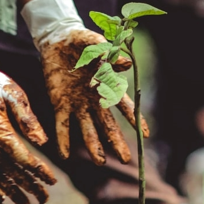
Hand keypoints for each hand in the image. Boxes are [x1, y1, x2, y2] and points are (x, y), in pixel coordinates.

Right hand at [0, 31, 55, 203]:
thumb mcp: (15, 96)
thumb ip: (28, 120)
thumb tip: (42, 143)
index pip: (22, 157)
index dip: (38, 171)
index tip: (52, 180)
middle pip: (10, 171)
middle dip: (28, 186)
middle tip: (44, 199)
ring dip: (11, 191)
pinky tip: (1, 196)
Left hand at [22, 0, 146, 164]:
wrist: (58, 40)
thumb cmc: (82, 41)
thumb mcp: (95, 44)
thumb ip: (108, 54)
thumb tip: (126, 64)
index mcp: (107, 85)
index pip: (124, 106)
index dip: (134, 120)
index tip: (145, 135)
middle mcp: (94, 99)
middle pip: (108, 124)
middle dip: (116, 141)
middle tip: (126, 160)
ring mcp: (77, 103)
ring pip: (87, 129)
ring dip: (93, 145)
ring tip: (100, 163)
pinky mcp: (59, 103)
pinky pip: (62, 124)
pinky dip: (63, 139)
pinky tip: (65, 155)